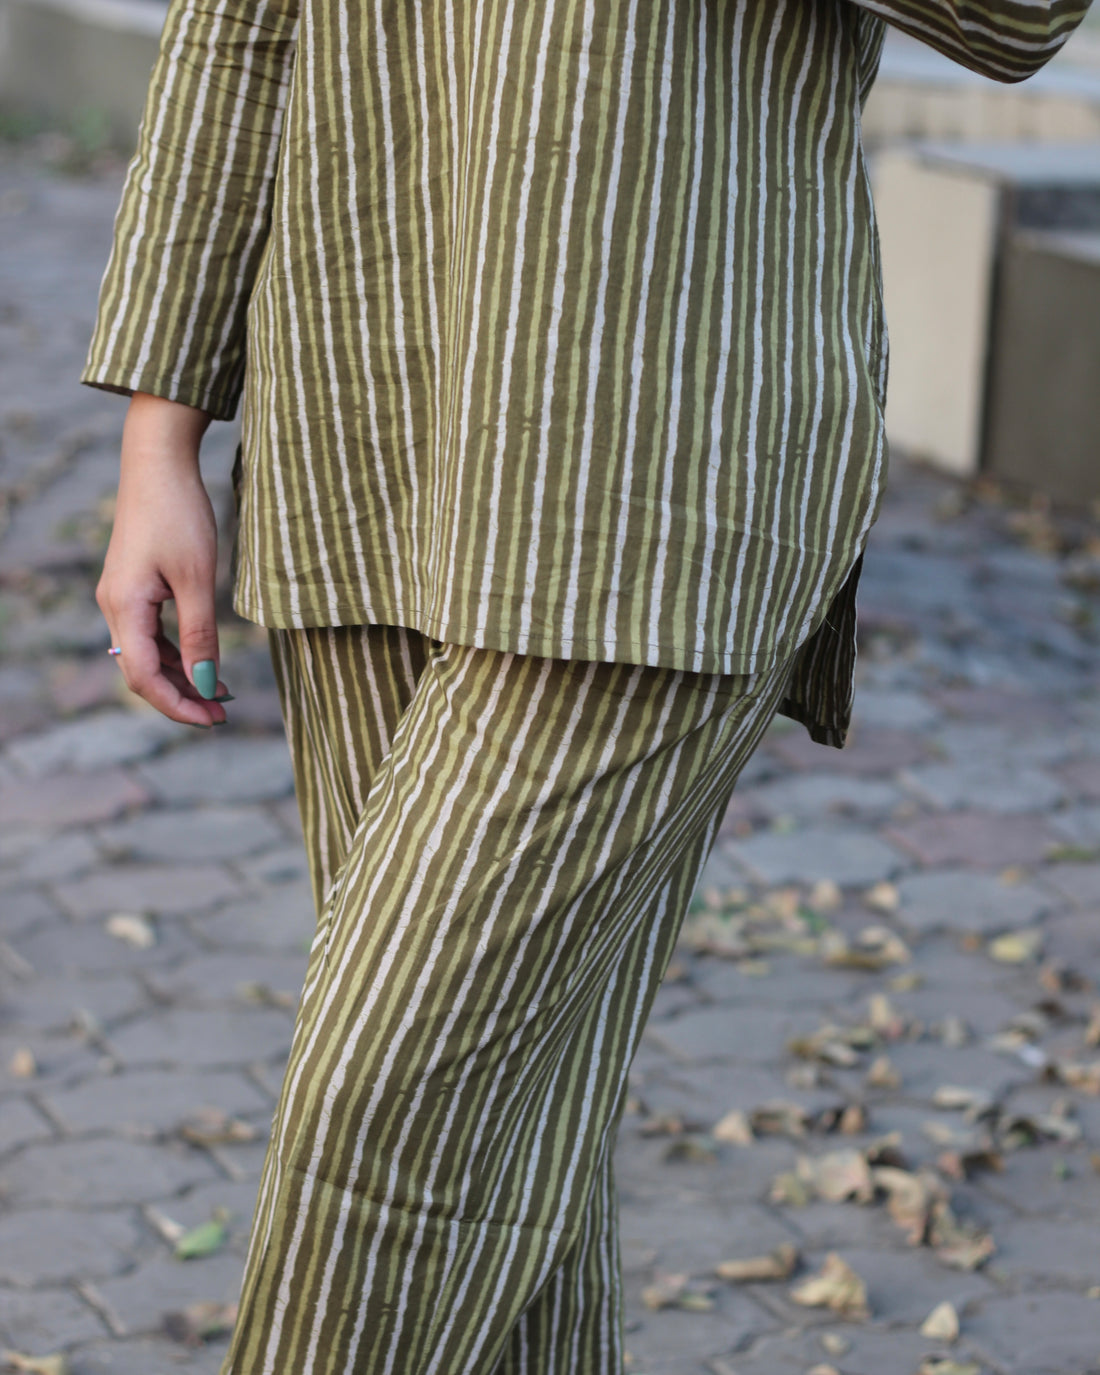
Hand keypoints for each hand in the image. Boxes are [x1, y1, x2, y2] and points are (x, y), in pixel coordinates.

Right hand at [97, 392, 229, 726]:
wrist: (158, 463)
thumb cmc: (179, 515)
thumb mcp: (198, 579)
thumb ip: (201, 636)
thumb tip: (208, 685)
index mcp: (124, 608)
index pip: (144, 678)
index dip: (178, 705)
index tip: (215, 719)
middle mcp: (114, 607)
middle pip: (141, 672)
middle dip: (182, 696)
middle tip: (224, 712)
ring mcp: (121, 597)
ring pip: (146, 655)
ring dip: (181, 676)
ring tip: (221, 692)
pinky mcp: (133, 586)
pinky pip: (150, 634)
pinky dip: (176, 653)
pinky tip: (204, 661)